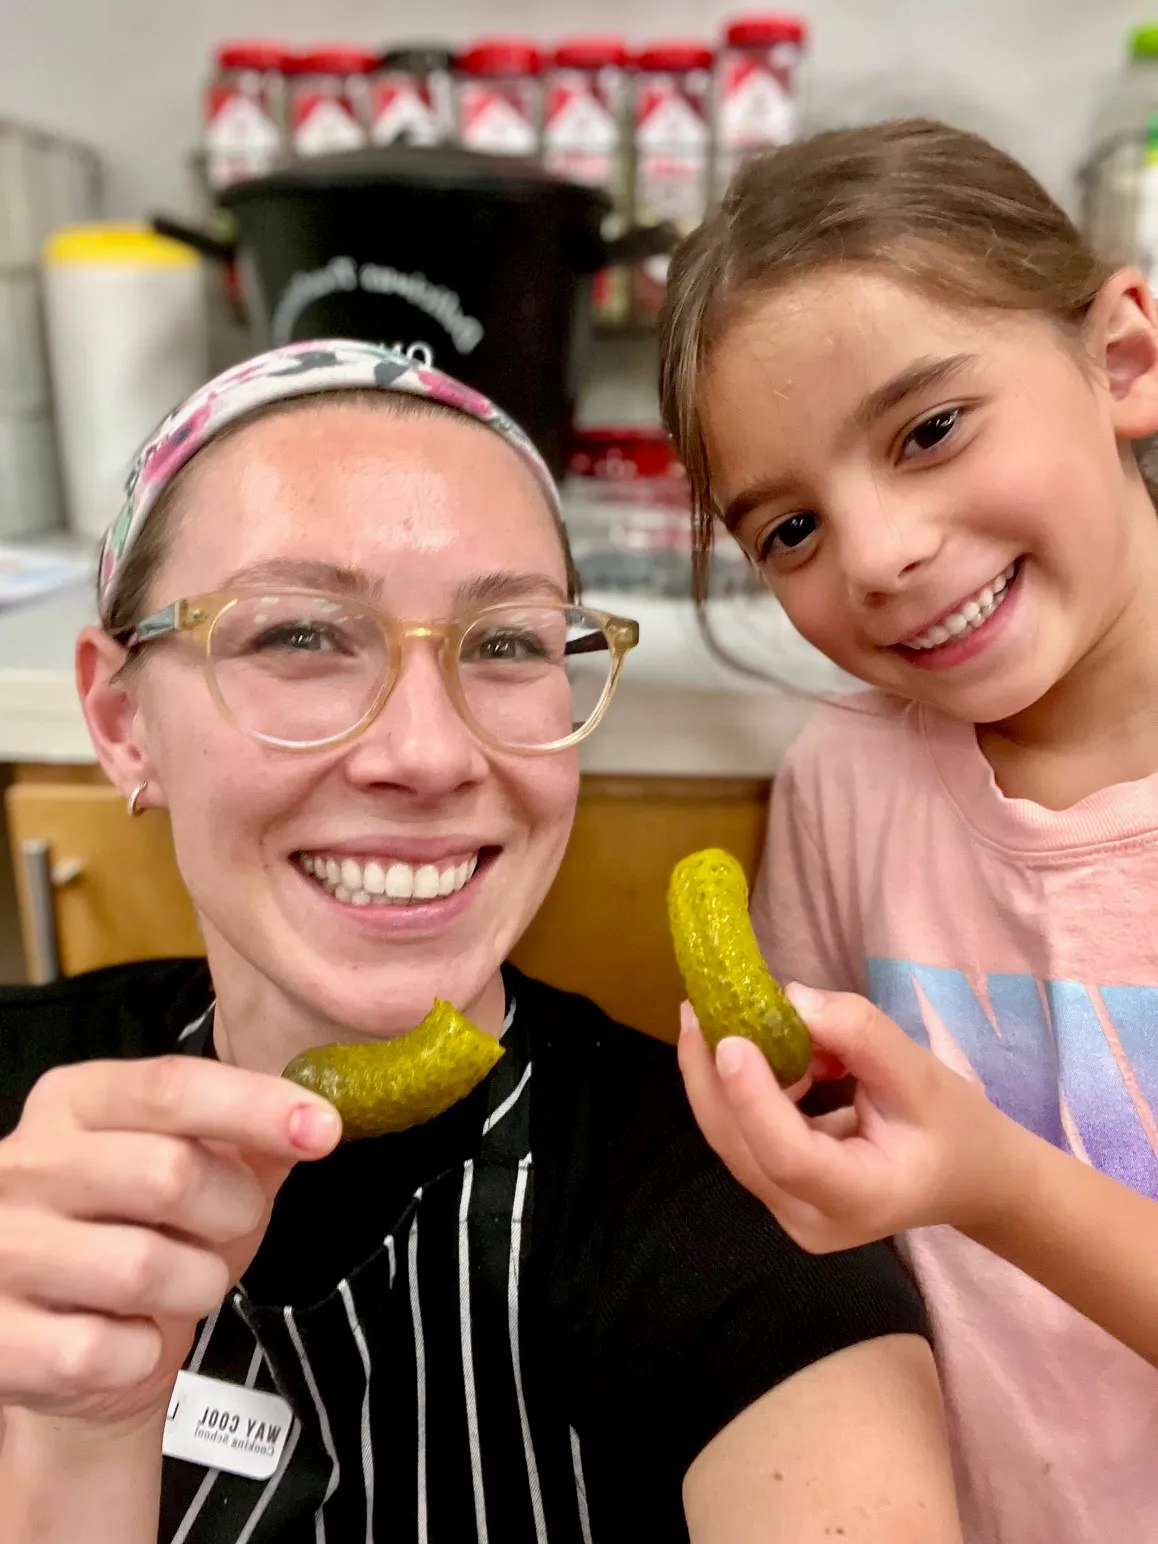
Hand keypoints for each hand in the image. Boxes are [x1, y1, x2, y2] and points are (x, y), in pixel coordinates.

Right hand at [0, 1055, 339, 1430]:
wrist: (74, 1353)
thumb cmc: (147, 1240)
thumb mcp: (204, 1176)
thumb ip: (254, 1142)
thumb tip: (313, 1121)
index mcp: (73, 1102)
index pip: (170, 1085)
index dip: (255, 1105)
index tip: (324, 1127)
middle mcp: (21, 1164)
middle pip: (169, 1172)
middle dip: (233, 1210)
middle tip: (233, 1226)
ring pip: (143, 1267)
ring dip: (196, 1286)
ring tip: (182, 1285)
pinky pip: (104, 1351)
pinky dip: (143, 1354)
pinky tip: (130, 1340)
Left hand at [678, 985, 1013, 1252]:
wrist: (969, 1179)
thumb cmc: (956, 1129)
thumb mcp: (923, 1074)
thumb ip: (862, 1035)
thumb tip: (791, 999)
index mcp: (860, 1199)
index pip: (789, 1156)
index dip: (753, 1097)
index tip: (730, 1037)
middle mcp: (809, 1219)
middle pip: (739, 1146)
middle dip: (711, 1074)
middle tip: (695, 1005)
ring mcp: (786, 1211)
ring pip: (731, 1138)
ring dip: (725, 1073)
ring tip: (738, 1012)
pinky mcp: (776, 1190)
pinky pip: (742, 1134)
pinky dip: (745, 1085)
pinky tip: (769, 1047)